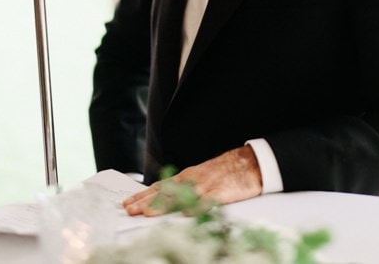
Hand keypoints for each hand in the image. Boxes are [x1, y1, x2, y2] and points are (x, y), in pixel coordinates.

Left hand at [122, 145, 262, 214]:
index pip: (160, 186)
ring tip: (149, 212)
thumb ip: (184, 186)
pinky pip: (207, 201)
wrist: (250, 163)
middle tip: (130, 210)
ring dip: (164, 205)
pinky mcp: (221, 193)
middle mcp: (192, 181)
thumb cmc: (226, 171)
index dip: (143, 195)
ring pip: (181, 196)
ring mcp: (206, 186)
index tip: (128, 203)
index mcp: (187, 177)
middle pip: (166, 192)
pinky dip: (196, 208)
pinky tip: (186, 214)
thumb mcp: (201, 175)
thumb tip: (164, 198)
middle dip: (146, 201)